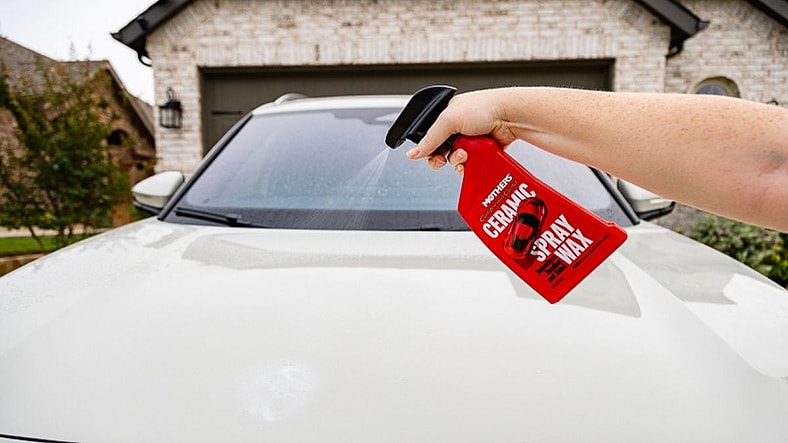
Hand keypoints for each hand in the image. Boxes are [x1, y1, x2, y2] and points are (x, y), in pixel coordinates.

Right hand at [405, 89, 519, 173]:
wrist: (510, 116)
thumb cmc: (484, 107)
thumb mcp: (448, 121)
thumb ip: (429, 139)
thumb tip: (413, 153)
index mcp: (447, 116)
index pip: (430, 138)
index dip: (428, 149)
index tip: (430, 155)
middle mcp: (458, 128)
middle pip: (441, 152)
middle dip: (442, 157)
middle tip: (443, 159)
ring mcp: (471, 140)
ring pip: (456, 160)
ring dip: (458, 160)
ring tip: (465, 154)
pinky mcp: (482, 151)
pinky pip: (471, 165)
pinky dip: (470, 166)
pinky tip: (473, 161)